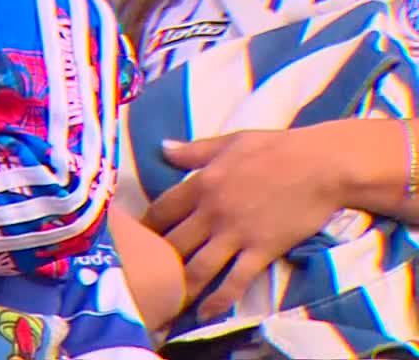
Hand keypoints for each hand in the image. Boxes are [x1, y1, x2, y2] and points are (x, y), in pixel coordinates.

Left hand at [142, 127, 342, 318]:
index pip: (161, 211)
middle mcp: (212, 212)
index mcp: (201, 183)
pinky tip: (205, 313)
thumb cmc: (277, 148)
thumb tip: (162, 148)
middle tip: (142, 280)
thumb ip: (193, 150)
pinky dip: (218, 300)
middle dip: (153, 265)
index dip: (144, 229)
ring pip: (197, 268)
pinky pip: (235, 281)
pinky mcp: (261, 251)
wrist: (323, 166)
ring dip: (178, 289)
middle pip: (173, 244)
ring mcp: (236, 234)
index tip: (134, 242)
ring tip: (164, 304)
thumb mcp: (229, 142)